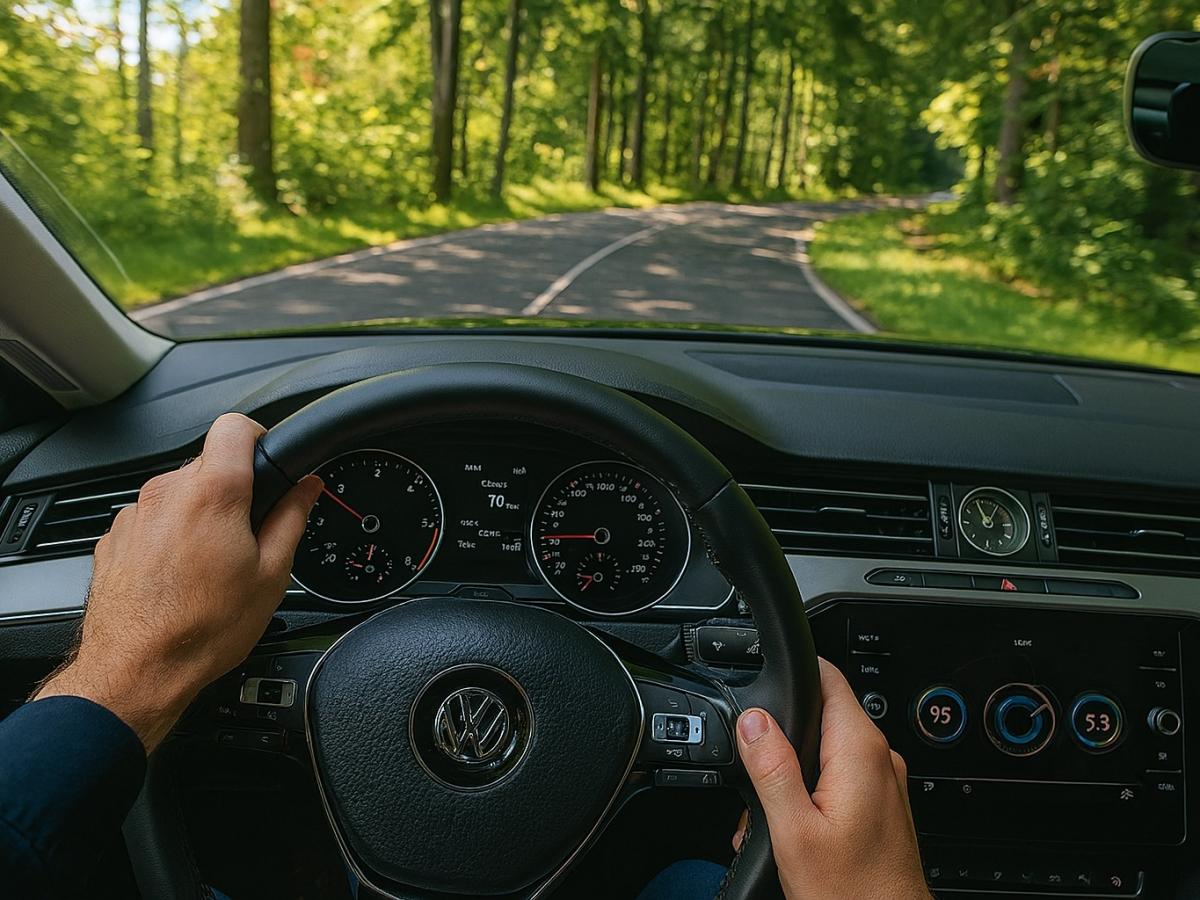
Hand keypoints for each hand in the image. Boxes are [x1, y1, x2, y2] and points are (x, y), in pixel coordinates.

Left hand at [35, 414, 321, 751]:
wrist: (137, 671)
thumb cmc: (202, 629)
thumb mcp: (271, 574)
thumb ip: (292, 517)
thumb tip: (307, 486)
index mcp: (212, 493)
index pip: (235, 426)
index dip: (259, 438)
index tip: (268, 465)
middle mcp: (166, 493)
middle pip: (208, 465)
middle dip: (232, 492)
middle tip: (249, 538)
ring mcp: (133, 515)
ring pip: (179, 495)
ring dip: (199, 517)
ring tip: (211, 567)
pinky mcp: (113, 538)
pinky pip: (152, 521)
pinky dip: (169, 538)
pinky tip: (181, 577)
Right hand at [733, 659, 930, 899]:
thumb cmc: (852, 892)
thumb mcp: (794, 830)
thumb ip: (771, 768)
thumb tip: (753, 720)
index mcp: (860, 750)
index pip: (828, 677)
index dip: (792, 674)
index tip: (762, 685)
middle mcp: (879, 758)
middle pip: (822, 712)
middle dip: (781, 734)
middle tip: (753, 769)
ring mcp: (883, 780)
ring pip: (827, 747)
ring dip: (792, 769)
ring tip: (769, 812)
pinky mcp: (880, 802)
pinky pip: (839, 775)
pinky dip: (810, 788)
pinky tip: (792, 824)